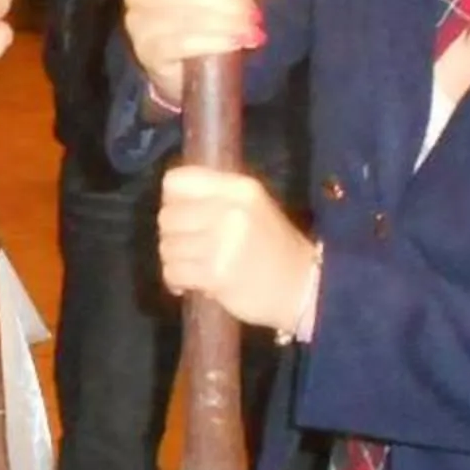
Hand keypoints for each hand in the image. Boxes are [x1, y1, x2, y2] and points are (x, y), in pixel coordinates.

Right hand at [123, 0, 291, 108]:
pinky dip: (213, 42)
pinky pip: (181, 43)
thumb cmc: (201, 14)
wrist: (180, 64)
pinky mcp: (146, 50)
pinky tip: (236, 44)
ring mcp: (139, 21)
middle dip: (225, 3)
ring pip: (184, 19)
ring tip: (253, 32)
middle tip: (255, 15)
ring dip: (225, 25)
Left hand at [156, 166, 318, 332]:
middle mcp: (230, 209)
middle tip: (188, 248)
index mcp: (239, 188)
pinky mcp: (216, 272)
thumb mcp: (251, 207)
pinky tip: (189, 284)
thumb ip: (213, 197)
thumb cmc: (272, 247)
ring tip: (193, 267)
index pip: (177, 181)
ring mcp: (223, 241)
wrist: (302, 288)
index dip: (171, 201)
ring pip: (167, 246)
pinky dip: (175, 281)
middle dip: (171, 236)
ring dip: (173, 261)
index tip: (182, 217)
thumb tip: (168, 202)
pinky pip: (173, 272)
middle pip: (167, 216)